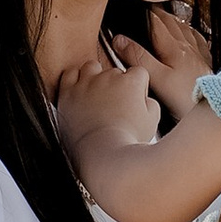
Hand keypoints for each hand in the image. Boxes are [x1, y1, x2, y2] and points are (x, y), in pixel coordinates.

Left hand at [53, 38, 160, 160]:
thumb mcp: (151, 122)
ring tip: (97, 94)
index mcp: (131, 83)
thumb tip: (145, 99)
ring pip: (92, 67)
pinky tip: (79, 91)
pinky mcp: (68, 92)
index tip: (135, 101)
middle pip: (115, 72)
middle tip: (116, 105)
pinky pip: (70, 74)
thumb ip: (151, 104)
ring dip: (95, 77)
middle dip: (117, 85)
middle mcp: (108, 78)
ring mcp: (87, 83)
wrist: (100, 154)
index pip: (138, 73)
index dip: (138, 87)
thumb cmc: (126, 141)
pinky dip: (74, 80)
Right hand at [133, 2, 211, 119]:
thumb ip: (139, 58)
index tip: (136, 6)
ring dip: (174, 20)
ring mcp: (198, 55)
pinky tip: (191, 35)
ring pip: (185, 29)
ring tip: (166, 16)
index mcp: (173, 48)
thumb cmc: (184, 98)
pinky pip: (198, 41)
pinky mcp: (205, 64)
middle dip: (159, 13)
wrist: (214, 109)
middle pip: (171, 23)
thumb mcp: (157, 79)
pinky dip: (191, 33)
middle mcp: (187, 47)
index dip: (144, 14)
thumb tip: (120, 40)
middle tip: (148, 7)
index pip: (156, 23)